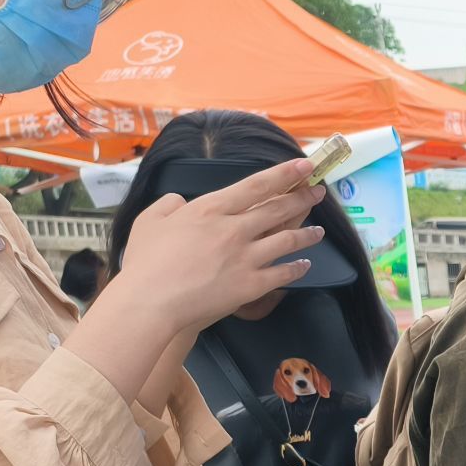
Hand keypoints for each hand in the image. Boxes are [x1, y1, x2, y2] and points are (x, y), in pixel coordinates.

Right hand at [98, 158, 325, 338]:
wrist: (152, 300)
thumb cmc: (146, 261)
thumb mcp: (150, 220)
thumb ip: (169, 205)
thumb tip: (181, 202)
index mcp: (210, 209)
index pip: (256, 186)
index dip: (283, 174)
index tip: (303, 165)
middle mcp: (234, 229)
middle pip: (278, 210)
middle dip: (302, 198)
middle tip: (319, 192)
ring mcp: (246, 257)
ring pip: (287, 240)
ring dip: (306, 234)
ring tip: (319, 231)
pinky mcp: (251, 285)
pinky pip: (282, 274)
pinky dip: (297, 268)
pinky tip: (306, 265)